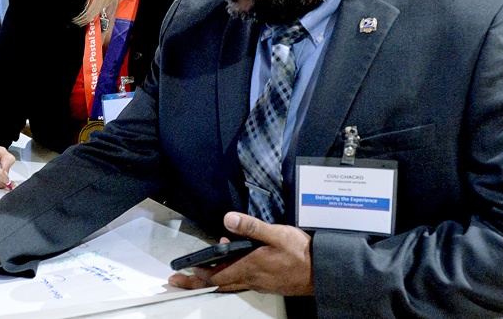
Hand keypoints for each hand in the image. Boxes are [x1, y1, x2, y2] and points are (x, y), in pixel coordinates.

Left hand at [168, 212, 313, 295]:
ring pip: (230, 282)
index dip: (195, 276)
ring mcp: (259, 282)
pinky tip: (235, 262)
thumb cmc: (302, 254)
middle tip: (181, 280)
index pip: (215, 275)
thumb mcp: (276, 233)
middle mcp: (251, 278)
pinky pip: (242, 281)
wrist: (322, 271)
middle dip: (197, 282)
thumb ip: (251, 227)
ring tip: (207, 263)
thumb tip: (228, 220)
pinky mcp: (267, 282)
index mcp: (249, 267)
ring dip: (215, 276)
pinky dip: (232, 274)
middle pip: (218, 282)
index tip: (179, 277)